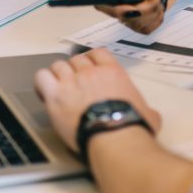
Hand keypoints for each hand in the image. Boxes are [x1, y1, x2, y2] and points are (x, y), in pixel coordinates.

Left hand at [34, 48, 160, 152]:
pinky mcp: (56, 96)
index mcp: (113, 72)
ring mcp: (72, 82)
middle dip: (74, 69)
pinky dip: (42, 82)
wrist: (115, 138)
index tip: (88, 69)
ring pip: (58, 65)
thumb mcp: (148, 113)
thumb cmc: (131, 127)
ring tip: (58, 88)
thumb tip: (150, 115)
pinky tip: (44, 91)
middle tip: (73, 83)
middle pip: (76, 59)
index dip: (91, 60)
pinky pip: (42, 78)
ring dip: (58, 75)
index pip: (97, 54)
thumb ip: (145, 108)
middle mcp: (90, 73)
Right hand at [95, 0, 182, 33]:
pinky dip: (156, 20)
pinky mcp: (139, 18)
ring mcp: (128, 7)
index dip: (113, 5)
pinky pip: (144, 28)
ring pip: (133, 23)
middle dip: (141, 10)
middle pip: (117, 14)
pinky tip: (159, 5)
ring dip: (152, 13)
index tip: (133, 4)